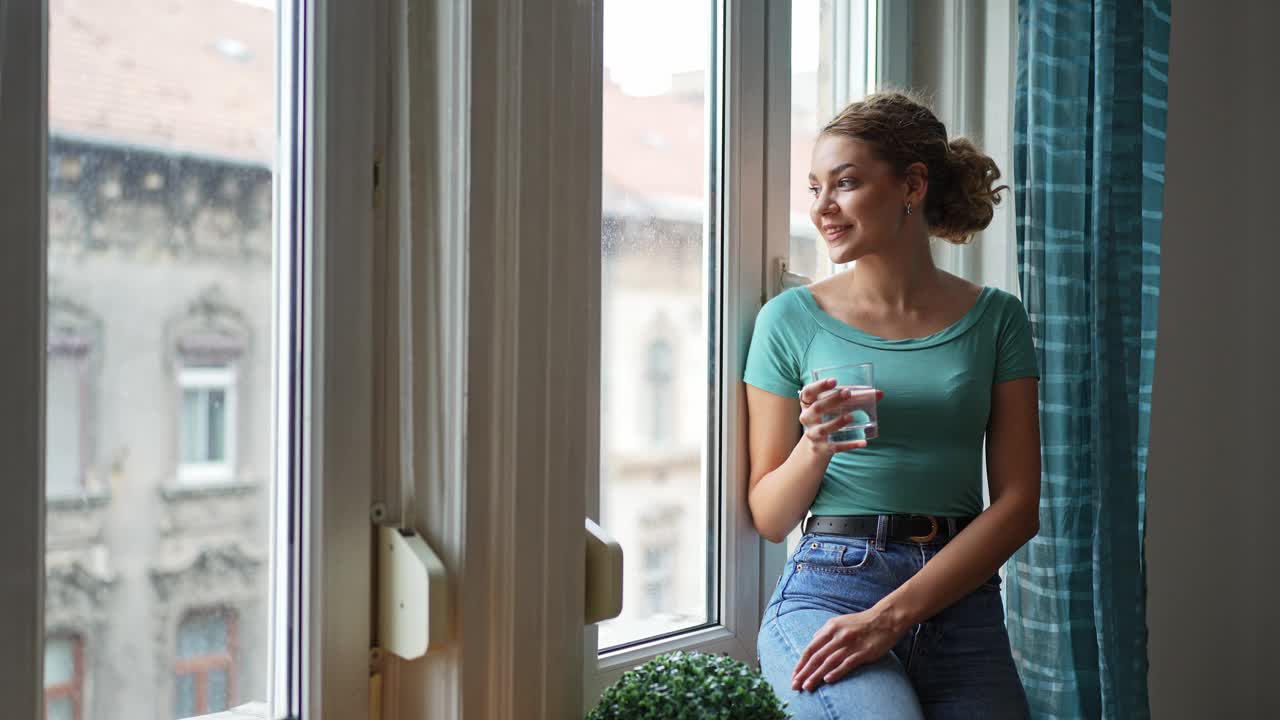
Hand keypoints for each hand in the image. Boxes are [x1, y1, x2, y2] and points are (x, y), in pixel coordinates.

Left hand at [791, 607, 906, 691]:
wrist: (885, 619)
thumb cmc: (860, 622)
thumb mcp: (839, 622)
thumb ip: (824, 632)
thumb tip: (812, 643)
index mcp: (830, 628)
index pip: (810, 648)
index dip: (801, 663)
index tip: (794, 675)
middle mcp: (838, 636)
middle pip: (817, 657)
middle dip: (804, 672)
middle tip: (795, 685)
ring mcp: (850, 644)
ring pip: (829, 662)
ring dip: (816, 675)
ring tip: (807, 686)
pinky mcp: (863, 652)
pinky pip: (847, 664)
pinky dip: (836, 672)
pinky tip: (827, 680)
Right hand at [797, 378, 883, 456]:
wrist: (814, 447)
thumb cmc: (827, 418)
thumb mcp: (833, 407)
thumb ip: (855, 399)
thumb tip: (880, 394)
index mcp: (808, 404)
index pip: (808, 392)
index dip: (819, 386)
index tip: (834, 381)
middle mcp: (807, 419)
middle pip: (816, 408)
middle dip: (832, 400)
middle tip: (848, 393)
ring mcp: (813, 434)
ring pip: (823, 429)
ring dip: (837, 423)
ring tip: (852, 416)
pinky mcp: (822, 448)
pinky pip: (835, 447)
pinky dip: (849, 445)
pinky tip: (863, 442)